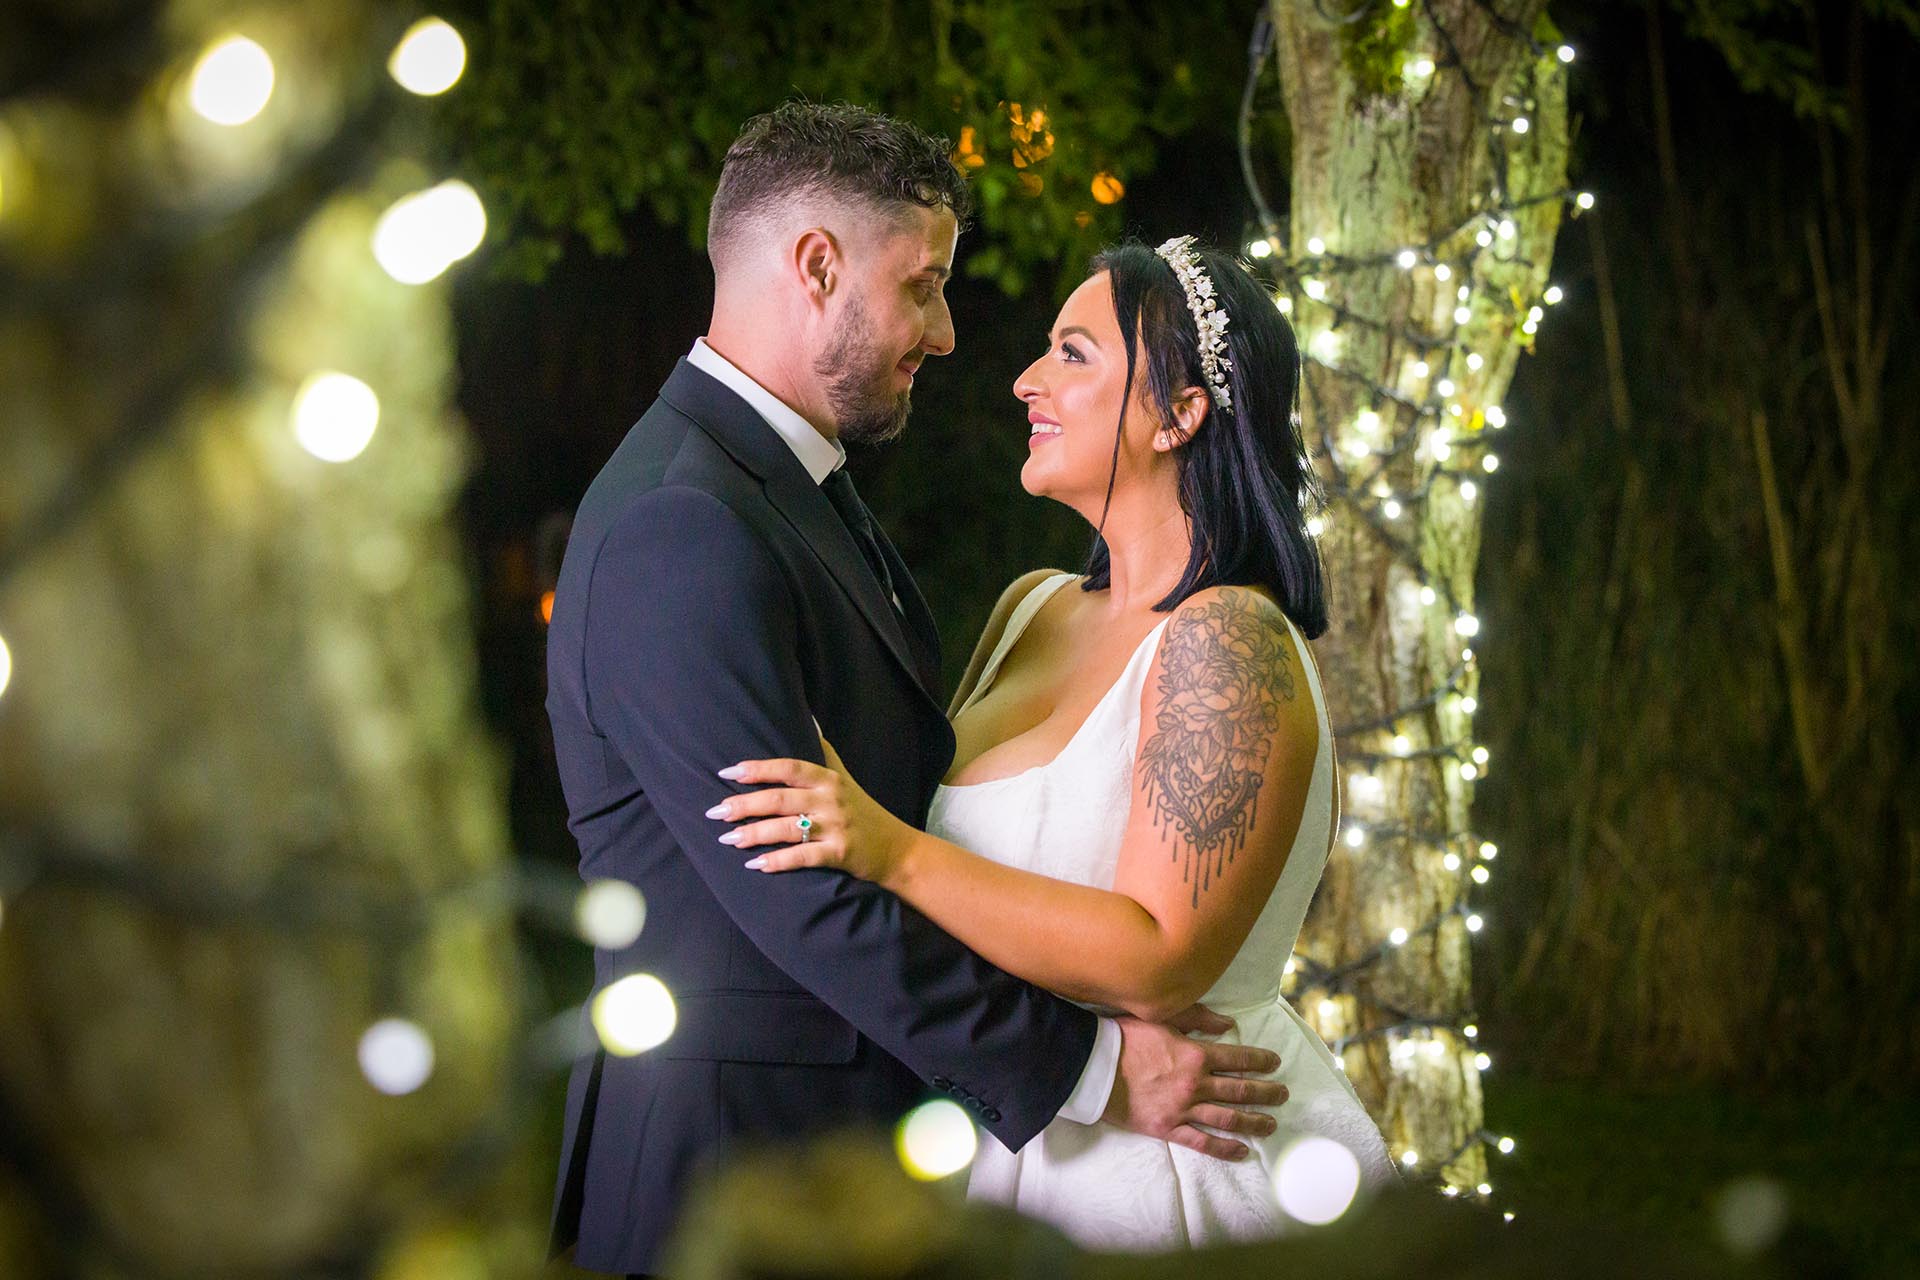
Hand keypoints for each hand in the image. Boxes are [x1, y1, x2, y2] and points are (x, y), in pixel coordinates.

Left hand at [710, 737, 909, 885]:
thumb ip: (824, 751)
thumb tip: (809, 718)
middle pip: (779, 799)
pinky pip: (803, 856)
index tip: (727, 772)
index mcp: (828, 779)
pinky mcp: (840, 853)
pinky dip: (778, 861)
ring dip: (753, 834)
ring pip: (786, 828)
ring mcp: (836, 826)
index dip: (757, 769)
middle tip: (716, 812)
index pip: (788, 768)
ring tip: (728, 839)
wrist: (897, 849)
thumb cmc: (863, 811)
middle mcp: (831, 799)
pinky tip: (756, 865)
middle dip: (744, 805)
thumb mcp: (845, 777)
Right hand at [1102, 1016, 1286, 1161]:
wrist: (1095, 1067)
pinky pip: (1202, 1143)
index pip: (1240, 1059)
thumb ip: (1198, 1019)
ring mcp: (1183, 1109)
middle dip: (1267, 1093)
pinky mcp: (1169, 1128)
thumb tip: (1228, 1025)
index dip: (1261, 1061)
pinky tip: (1242, 1151)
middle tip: (1283, 1095)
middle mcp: (1196, 1084)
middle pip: (1241, 1090)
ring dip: (1254, 1121)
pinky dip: (1224, 1149)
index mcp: (1196, 1055)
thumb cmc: (1126, 1038)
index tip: (1275, 1064)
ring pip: (1228, 1119)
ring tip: (1271, 1124)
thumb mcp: (1162, 1018)